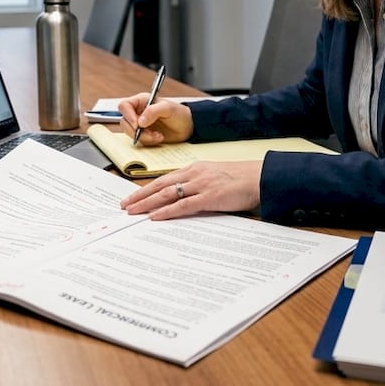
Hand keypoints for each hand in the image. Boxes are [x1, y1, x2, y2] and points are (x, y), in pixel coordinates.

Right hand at [117, 94, 194, 144]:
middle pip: (125, 122)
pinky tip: (159, 137)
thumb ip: (153, 111)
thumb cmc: (180, 114)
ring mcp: (140, 125)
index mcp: (142, 101)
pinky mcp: (144, 135)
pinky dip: (148, 141)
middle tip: (149, 132)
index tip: (138, 124)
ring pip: (130, 133)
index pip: (125, 106)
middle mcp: (138, 112)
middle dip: (136, 130)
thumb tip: (140, 121)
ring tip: (158, 135)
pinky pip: (138, 140)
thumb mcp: (168, 109)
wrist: (188, 127)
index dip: (128, 115)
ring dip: (144, 137)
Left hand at [119, 161, 262, 219]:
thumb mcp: (215, 177)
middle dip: (139, 195)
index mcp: (195, 168)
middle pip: (159, 185)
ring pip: (166, 194)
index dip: (146, 188)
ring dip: (147, 203)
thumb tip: (185, 198)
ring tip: (132, 211)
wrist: (260, 177)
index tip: (132, 196)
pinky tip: (154, 217)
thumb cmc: (241, 179)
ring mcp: (200, 185)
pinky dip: (167, 211)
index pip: (164, 179)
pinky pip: (183, 205)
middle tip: (124, 205)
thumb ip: (199, 185)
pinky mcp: (209, 197)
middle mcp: (194, 174)